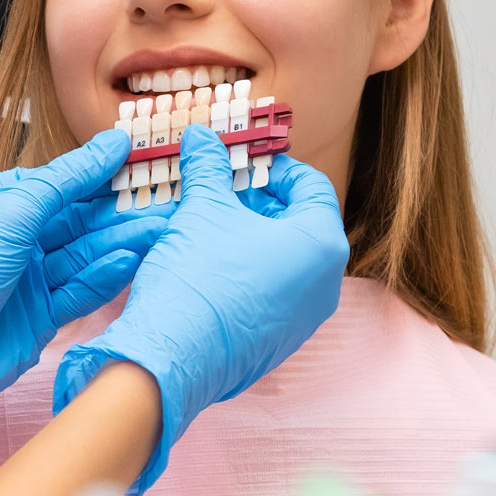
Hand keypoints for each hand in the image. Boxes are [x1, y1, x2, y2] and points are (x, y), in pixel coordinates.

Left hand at [0, 128, 160, 477]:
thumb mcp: (13, 211)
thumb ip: (66, 180)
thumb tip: (109, 144)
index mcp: (2, 200)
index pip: (63, 179)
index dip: (101, 170)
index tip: (142, 157)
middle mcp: (18, 235)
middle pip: (80, 217)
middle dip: (120, 209)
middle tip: (166, 198)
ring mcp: (31, 276)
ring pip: (86, 252)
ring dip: (121, 241)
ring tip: (161, 229)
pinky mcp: (42, 313)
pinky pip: (81, 288)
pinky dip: (105, 276)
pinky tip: (130, 262)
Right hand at [52, 124, 349, 495]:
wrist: (171, 359)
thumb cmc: (198, 277)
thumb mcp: (202, 208)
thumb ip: (208, 166)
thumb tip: (201, 136)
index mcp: (321, 244)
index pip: (312, 186)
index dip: (275, 166)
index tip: (242, 160)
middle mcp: (325, 284)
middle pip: (299, 221)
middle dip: (258, 198)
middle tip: (220, 186)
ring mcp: (304, 319)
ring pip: (285, 258)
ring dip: (250, 232)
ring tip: (208, 219)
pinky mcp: (278, 342)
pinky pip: (273, 291)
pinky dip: (248, 267)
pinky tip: (208, 260)